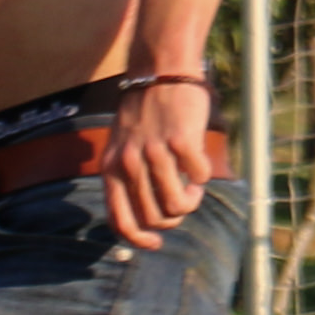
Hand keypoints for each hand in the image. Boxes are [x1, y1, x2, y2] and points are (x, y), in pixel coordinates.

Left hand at [102, 74, 224, 250]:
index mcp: (112, 167)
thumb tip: (148, 216)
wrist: (161, 71)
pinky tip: (198, 163)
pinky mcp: (181, 142)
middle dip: (173, 218)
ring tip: (192, 187)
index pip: (120, 221)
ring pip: (176, 205)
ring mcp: (155, 152)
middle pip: (154, 218)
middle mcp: (129, 163)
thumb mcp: (122, 145)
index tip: (156, 243)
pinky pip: (197, 177)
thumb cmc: (145, 110)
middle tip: (182, 203)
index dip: (139, 240)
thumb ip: (128, 176)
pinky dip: (202, 176)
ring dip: (190, 201)